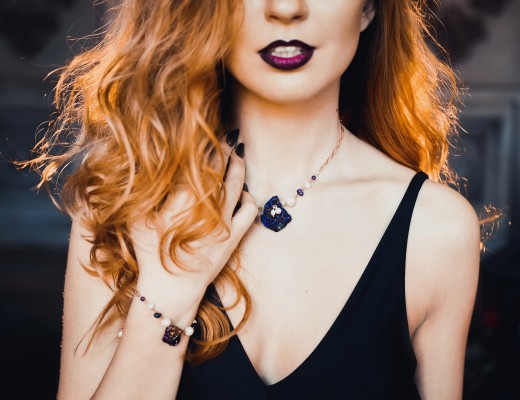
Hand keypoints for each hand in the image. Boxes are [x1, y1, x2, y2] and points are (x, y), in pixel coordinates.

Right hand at [130, 130, 256, 301]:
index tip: (211, 131)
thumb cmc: (149, 255)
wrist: (171, 290)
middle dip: (226, 149)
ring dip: (239, 167)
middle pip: (222, 169)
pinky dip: (248, 196)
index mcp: (183, 200)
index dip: (208, 145)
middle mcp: (208, 208)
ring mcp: (225, 223)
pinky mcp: (235, 237)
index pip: (201, 163)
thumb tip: (148, 164)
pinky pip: (250, 210)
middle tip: (229, 135)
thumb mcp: (137, 220)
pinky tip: (242, 191)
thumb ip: (144, 192)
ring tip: (238, 153)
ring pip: (238, 185)